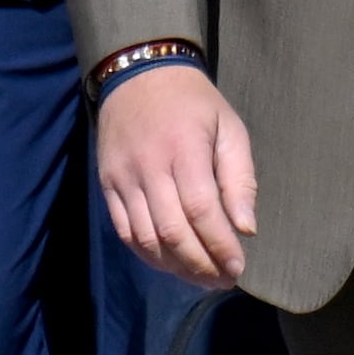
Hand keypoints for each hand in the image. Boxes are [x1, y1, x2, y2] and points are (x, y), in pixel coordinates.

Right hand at [97, 64, 255, 289]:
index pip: (202, 210)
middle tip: (222, 280)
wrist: (139, 74)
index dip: (220, 245)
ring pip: (147, 238)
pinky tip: (170, 263)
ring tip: (201, 278)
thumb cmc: (194, 104)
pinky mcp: (107, 185)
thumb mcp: (229, 127)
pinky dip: (148, 255)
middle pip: (173, 231)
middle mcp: (149, 166)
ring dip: (175, 267)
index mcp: (184, 148)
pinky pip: (125, 231)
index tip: (238, 267)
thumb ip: (239, 178)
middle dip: (201, 264)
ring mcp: (123, 178)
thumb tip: (246, 229)